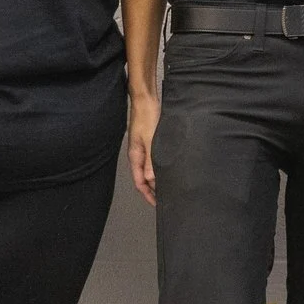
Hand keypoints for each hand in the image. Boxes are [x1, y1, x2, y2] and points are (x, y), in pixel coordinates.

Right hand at [127, 87, 160, 205]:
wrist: (145, 100)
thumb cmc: (147, 117)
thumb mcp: (150, 140)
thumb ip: (151, 160)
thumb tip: (150, 179)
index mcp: (135, 156)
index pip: (139, 182)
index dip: (148, 195)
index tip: (157, 204)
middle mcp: (137, 155)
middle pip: (143, 179)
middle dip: (153, 190)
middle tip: (165, 199)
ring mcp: (142, 149)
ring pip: (148, 170)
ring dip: (156, 180)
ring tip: (168, 187)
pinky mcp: (148, 143)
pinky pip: (152, 161)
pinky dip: (158, 169)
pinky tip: (167, 169)